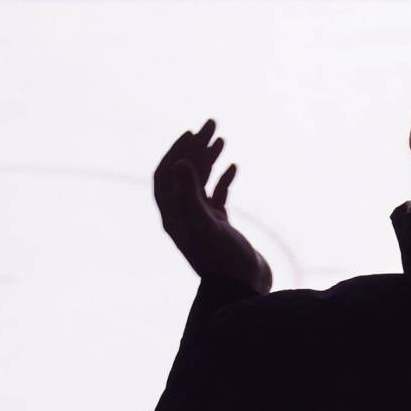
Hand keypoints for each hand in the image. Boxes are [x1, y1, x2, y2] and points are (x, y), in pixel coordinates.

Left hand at [153, 118, 272, 293]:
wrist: (245, 288)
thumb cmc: (225, 260)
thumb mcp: (206, 226)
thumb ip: (190, 195)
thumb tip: (179, 161)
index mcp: (173, 216)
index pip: (165, 176)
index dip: (175, 151)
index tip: (193, 132)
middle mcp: (183, 216)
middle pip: (184, 173)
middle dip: (195, 147)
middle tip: (211, 122)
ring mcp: (201, 220)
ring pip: (201, 181)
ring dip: (209, 158)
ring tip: (221, 137)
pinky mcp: (219, 226)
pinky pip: (218, 196)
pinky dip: (224, 178)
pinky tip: (233, 166)